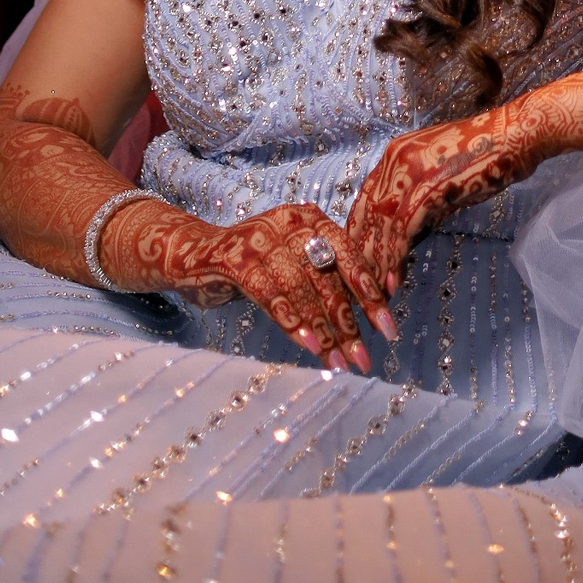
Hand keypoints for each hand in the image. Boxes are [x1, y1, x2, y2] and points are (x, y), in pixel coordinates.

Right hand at [139, 201, 398, 373]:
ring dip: (322, 332)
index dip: (369, 294)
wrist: (195, 255)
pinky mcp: (234, 258)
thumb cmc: (256, 266)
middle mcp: (290, 222)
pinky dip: (291, 322)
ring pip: (301, 290)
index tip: (387, 329)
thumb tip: (368, 315)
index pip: (350, 257)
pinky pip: (269, 294)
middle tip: (363, 359)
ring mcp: (261, 238)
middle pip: (328, 278)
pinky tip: (307, 346)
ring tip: (338, 363)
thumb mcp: (294, 263)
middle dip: (348, 322)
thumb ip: (325, 279)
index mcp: (311, 219)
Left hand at [345, 104, 540, 301]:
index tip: (358, 262)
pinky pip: (403, 230)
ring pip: (382, 226)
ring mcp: (411, 173)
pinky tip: (394, 280)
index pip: (365, 200)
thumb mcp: (441, 177)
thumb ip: (419, 201)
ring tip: (377, 294)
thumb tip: (405, 238)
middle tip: (362, 287)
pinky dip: (396, 257)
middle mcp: (395, 160)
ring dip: (378, 263)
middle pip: (367, 215)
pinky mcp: (429, 188)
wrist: (513, 136)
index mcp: (395, 154)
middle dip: (363, 253)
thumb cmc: (485, 156)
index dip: (360, 234)